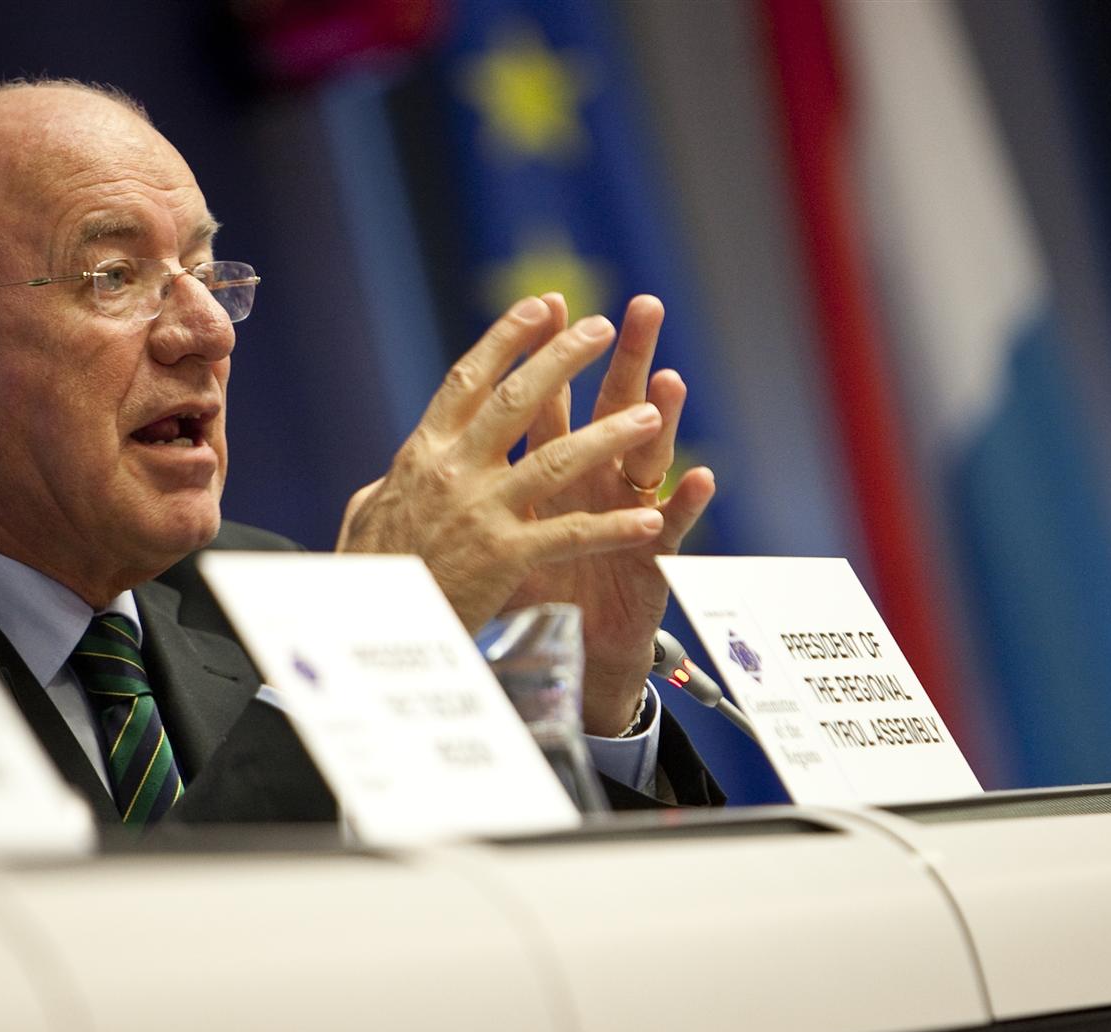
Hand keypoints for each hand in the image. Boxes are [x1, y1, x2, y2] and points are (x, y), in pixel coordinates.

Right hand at [337, 295, 712, 730]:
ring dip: (607, 435)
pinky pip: (569, 534)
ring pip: (555, 459)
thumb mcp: (370, 509)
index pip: (469, 380)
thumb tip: (402, 464)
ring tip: (650, 414)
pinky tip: (649, 520)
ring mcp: (480, 511)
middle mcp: (452, 471)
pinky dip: (612, 528)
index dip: (507, 339)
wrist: (366, 626)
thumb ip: (398, 480)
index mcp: (423, 453)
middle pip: (516, 400)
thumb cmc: (369, 570)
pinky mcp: (503, 557)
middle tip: (602, 326)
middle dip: (562, 359)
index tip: (540, 306)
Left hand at [504, 294, 713, 734]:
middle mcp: (595, 479)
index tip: (548, 302)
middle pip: (610, 406)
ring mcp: (626, 513)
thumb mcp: (487, 533)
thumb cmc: (528, 585)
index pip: (546, 400)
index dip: (546, 354)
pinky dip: (687, 504)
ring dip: (660, 419)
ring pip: (647, 458)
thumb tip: (408, 462)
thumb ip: (465, 492)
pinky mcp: (651, 558)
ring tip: (669, 380)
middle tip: (642, 307)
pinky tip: (702, 476)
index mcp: (549, 468)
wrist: (571, 650)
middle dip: (624, 358)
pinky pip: (672, 529)